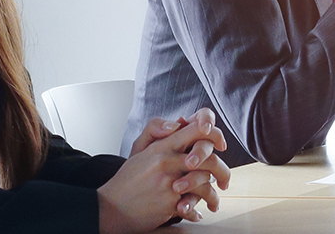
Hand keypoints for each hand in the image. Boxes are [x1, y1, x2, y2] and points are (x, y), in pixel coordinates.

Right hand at [98, 109, 230, 232]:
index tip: (221, 144)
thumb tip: (182, 122)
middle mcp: (167, 162)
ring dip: (214, 195)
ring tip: (214, 202)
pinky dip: (197, 211)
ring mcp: (169, 183)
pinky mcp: (169, 204)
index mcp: (162, 147)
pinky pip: (193, 205)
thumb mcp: (140, 151)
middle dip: (223, 170)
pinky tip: (198, 213)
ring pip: (205, 184)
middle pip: (208, 158)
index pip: (196, 130)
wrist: (110, 207)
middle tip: (225, 180)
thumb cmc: (128, 179)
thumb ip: (159, 133)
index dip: (214, 133)